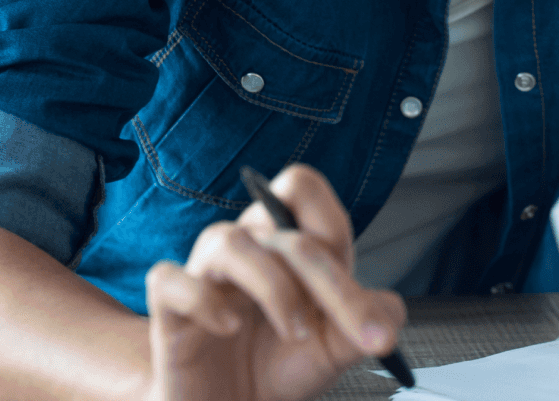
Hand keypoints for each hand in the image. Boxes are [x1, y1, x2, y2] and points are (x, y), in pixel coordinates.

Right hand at [142, 164, 406, 400]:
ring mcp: (205, 277)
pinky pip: (169, 280)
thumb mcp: (336, 348)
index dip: (332, 227)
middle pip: (280, 225)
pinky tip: (228, 328)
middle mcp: (246, 250)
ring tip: (293, 331)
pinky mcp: (170, 311)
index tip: (353, 288)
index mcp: (285, 245)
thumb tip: (390, 312)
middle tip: (353, 331)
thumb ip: (367, 322)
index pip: (302, 189)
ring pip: (227, 241)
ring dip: (272, 286)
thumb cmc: (279, 368)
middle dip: (327, 279)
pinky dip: (202, 300)